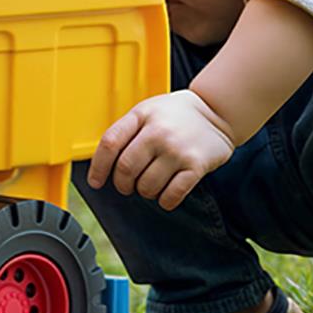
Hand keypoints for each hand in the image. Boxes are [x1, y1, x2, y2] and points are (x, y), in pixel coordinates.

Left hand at [85, 89, 235, 211]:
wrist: (217, 111)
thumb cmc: (175, 115)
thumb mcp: (147, 111)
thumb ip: (126, 131)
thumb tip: (102, 164)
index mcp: (141, 116)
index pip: (110, 143)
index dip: (98, 167)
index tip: (95, 182)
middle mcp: (158, 132)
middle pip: (126, 168)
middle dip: (122, 184)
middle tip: (127, 186)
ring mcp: (177, 149)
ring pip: (147, 186)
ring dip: (144, 192)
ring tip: (149, 185)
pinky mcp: (196, 166)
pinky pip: (172, 195)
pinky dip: (165, 201)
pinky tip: (165, 195)